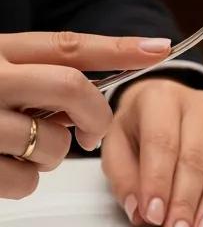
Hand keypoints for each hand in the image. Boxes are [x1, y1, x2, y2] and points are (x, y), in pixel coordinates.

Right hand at [0, 30, 170, 198]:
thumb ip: (36, 79)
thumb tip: (89, 102)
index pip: (68, 45)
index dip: (119, 47)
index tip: (159, 47)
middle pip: (73, 89)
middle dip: (96, 117)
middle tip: (93, 134)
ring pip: (53, 142)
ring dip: (50, 155)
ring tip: (20, 147)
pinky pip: (25, 179)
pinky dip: (22, 181)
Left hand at [102, 79, 202, 226]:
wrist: (167, 106)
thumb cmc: (140, 128)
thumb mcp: (116, 144)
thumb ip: (123, 177)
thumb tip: (140, 211)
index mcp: (161, 99)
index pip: (162, 143)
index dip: (157, 182)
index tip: (153, 216)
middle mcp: (200, 106)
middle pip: (196, 159)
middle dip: (186, 203)